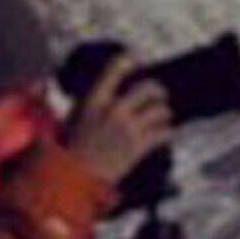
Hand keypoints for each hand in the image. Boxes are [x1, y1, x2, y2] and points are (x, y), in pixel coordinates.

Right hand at [65, 59, 175, 188]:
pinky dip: (168, 133)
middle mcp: (113, 110)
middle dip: (158, 90)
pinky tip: (166, 134)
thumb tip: (110, 87)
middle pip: (148, 87)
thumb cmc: (71, 147)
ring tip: (163, 117)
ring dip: (164, 113)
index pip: (115, 68)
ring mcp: (128, 128)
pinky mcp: (138, 147)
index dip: (130, 61)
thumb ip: (93, 99)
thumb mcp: (75, 115)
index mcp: (94, 100)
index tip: (137, 63)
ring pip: (161, 110)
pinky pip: (164, 133)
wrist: (73, 177)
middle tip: (159, 95)